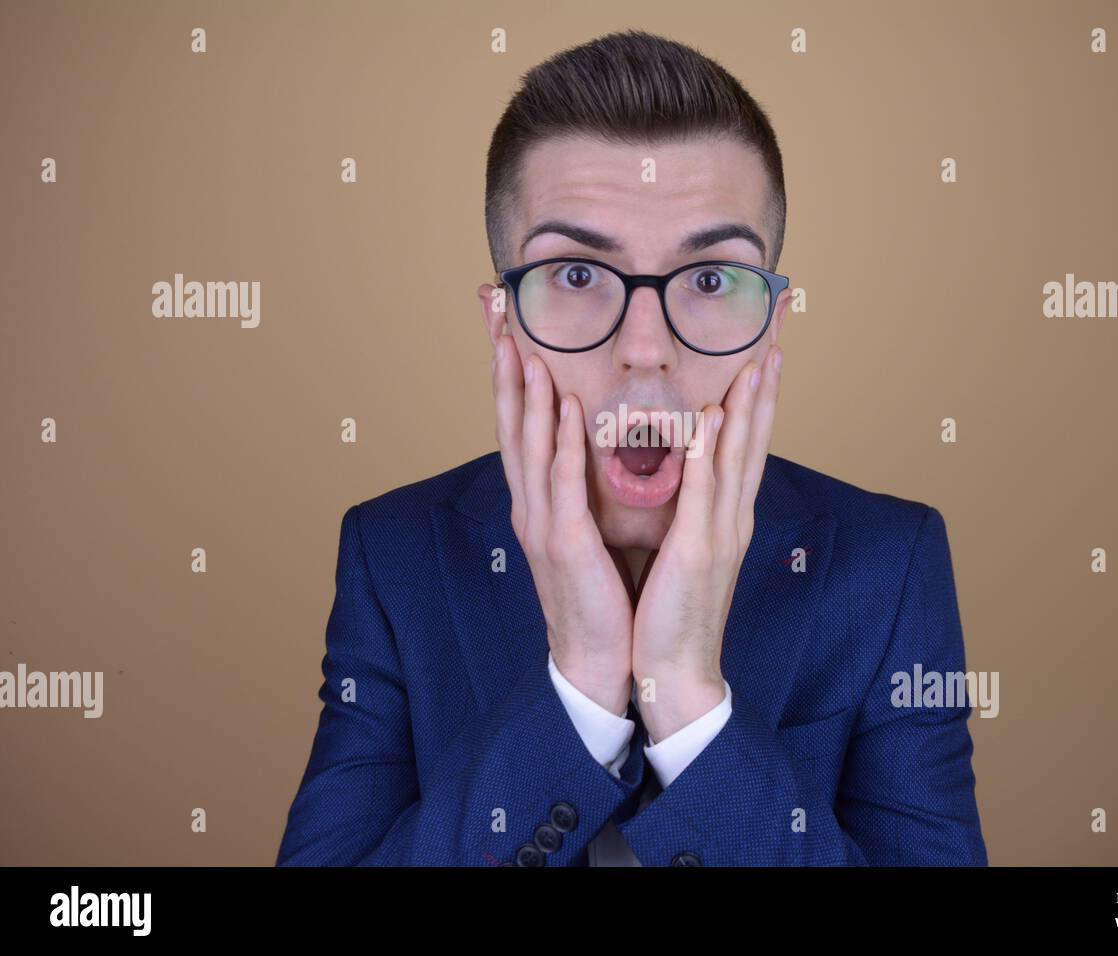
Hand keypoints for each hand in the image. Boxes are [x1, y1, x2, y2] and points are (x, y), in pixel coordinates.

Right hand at [491, 332, 633, 714]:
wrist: (597, 658)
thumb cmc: (597, 594)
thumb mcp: (582, 532)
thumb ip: (577, 490)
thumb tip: (584, 447)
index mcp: (536, 502)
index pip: (517, 427)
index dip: (507, 378)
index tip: (504, 330)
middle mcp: (530, 506)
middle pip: (509, 425)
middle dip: (501, 370)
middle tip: (494, 319)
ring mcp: (542, 524)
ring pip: (529, 448)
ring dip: (525, 397)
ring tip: (522, 348)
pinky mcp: (565, 544)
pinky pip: (562, 483)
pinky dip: (560, 442)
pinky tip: (563, 407)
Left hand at [631, 346, 782, 741]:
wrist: (679, 672)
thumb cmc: (675, 615)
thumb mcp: (689, 554)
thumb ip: (695, 513)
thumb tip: (692, 476)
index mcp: (729, 519)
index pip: (746, 449)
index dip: (758, 404)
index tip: (765, 360)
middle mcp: (734, 519)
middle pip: (754, 444)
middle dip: (765, 392)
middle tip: (775, 343)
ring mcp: (720, 533)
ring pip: (737, 458)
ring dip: (747, 408)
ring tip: (756, 362)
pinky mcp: (697, 550)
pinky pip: (703, 491)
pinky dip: (710, 451)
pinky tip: (712, 416)